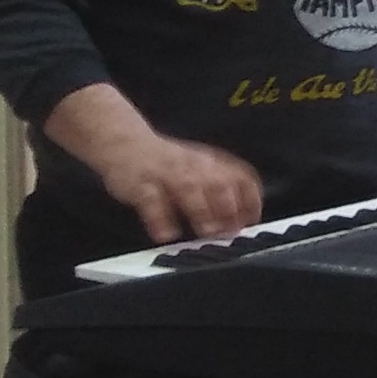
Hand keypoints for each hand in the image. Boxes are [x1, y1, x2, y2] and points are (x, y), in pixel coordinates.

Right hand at [43, 82, 261, 243]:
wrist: (124, 141)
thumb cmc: (168, 162)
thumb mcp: (200, 167)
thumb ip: (221, 188)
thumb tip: (243, 219)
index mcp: (212, 162)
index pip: (242, 177)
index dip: (250, 200)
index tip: (252, 221)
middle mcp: (194, 166)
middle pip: (219, 183)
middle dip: (228, 207)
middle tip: (231, 232)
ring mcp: (167, 173)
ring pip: (189, 188)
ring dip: (201, 210)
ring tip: (207, 232)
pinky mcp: (141, 184)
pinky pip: (151, 200)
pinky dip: (159, 218)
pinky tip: (166, 235)